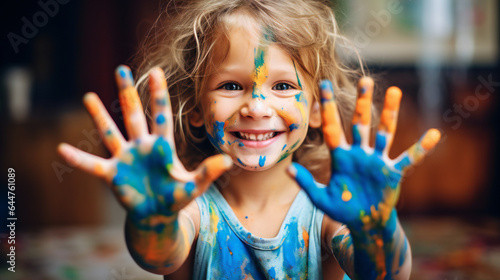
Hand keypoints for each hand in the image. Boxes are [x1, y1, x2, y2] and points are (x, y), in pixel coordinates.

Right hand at [58, 66, 231, 227]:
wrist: (158, 215)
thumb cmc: (176, 197)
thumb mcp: (194, 185)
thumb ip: (208, 172)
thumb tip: (228, 161)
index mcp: (162, 145)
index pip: (160, 114)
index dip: (158, 95)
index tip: (156, 72)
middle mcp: (142, 146)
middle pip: (133, 115)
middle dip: (127, 93)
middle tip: (121, 68)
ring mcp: (125, 158)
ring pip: (110, 133)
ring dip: (100, 117)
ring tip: (88, 97)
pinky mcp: (113, 174)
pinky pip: (92, 165)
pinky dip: (78, 159)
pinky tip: (62, 149)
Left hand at [287, 77, 439, 229]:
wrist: (364, 222)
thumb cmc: (342, 209)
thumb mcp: (321, 198)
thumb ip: (306, 183)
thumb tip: (289, 169)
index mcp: (341, 157)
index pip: (333, 127)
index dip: (328, 107)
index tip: (323, 85)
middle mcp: (359, 153)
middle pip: (361, 123)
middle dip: (362, 102)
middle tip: (364, 80)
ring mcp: (377, 161)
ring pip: (384, 132)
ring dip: (389, 113)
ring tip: (394, 91)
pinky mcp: (392, 172)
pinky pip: (409, 159)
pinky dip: (421, 149)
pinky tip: (434, 135)